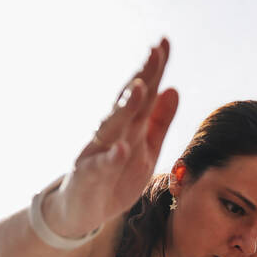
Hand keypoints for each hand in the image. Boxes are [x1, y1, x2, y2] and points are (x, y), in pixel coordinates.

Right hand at [49, 39, 179, 236]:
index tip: (164, 44)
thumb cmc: (115, 178)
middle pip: (128, 103)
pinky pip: (100, 166)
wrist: (82, 212)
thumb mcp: (145, 150)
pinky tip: (121, 148)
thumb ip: (159, 122)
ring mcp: (97, 153)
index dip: (154, 71)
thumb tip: (173, 89)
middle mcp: (111, 134)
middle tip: (154, 52)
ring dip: (125, 108)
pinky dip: (110, 157)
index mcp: (128, 126)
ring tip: (139, 89)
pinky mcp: (88, 177)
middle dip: (142, 77)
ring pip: (112, 127)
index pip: (143, 94)